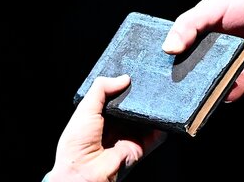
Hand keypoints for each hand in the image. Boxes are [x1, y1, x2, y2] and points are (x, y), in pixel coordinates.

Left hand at [48, 75, 165, 181]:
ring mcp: (129, 136)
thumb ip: (101, 89)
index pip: (116, 96)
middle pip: (133, 105)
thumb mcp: (86, 108)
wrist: (84, 172)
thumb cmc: (77, 142)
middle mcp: (116, 125)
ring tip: (161, 90)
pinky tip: (166, 112)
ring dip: (153, 107)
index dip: (123, 84)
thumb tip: (125, 77)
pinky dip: (162, 125)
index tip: (135, 70)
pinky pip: (156, 135)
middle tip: (150, 78)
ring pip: (146, 118)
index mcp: (100, 116)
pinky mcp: (140, 147)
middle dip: (141, 94)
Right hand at [162, 0, 243, 101]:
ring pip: (209, 88)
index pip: (177, 56)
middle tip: (164, 91)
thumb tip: (168, 49)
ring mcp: (228, 70)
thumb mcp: (211, 8)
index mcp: (199, 39)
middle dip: (180, 84)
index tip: (149, 72)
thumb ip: (188, 25)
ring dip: (201, 93)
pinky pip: (232, 92)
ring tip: (189, 96)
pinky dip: (225, 94)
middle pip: (190, 76)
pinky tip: (219, 91)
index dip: (164, 64)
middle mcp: (211, 58)